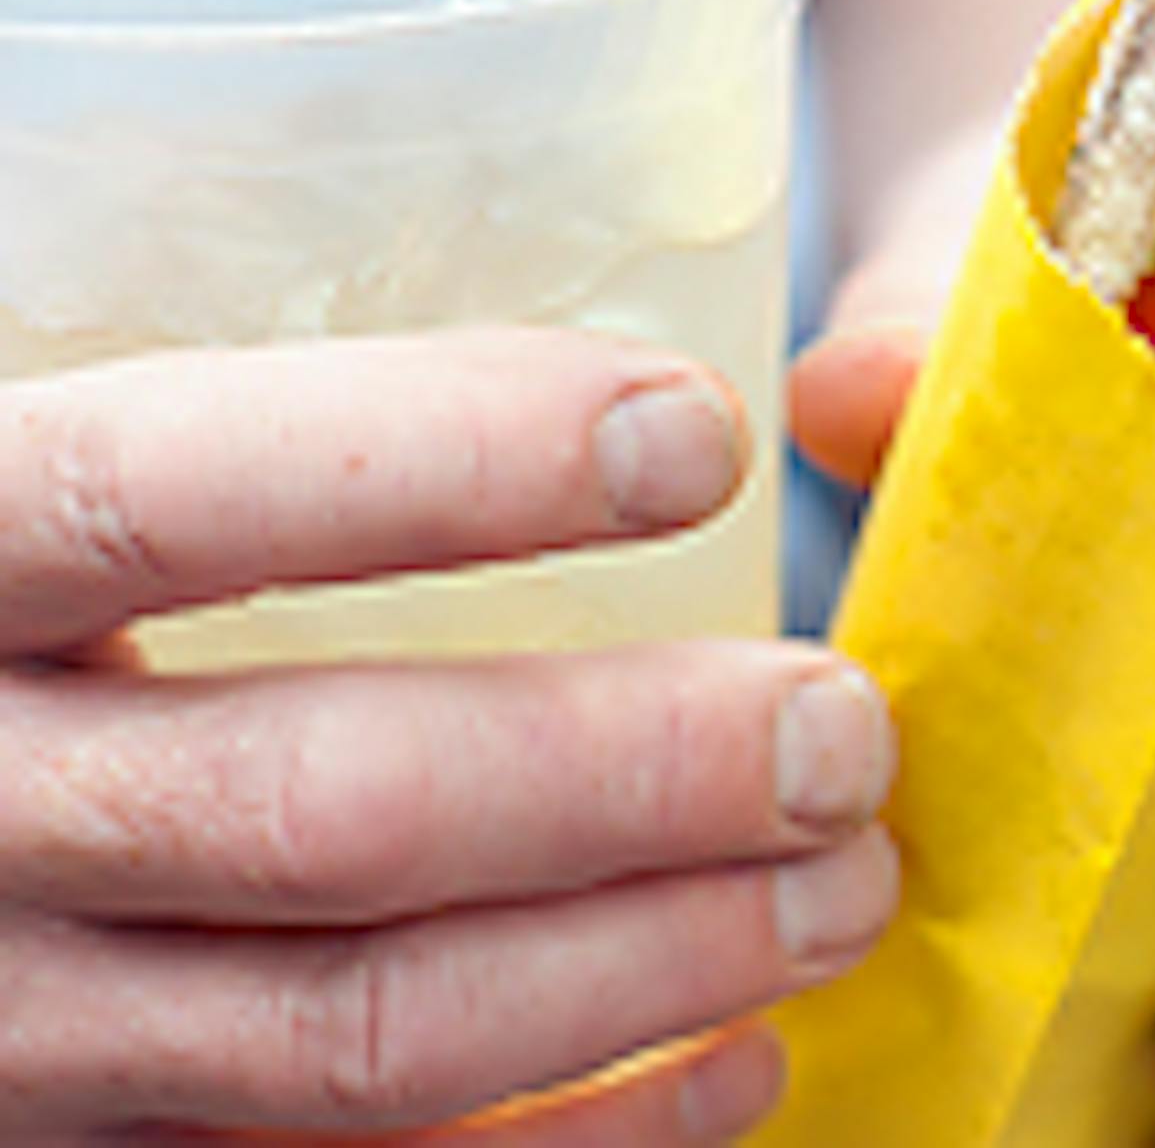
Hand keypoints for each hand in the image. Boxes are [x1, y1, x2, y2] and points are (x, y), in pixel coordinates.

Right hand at [0, 330, 897, 1145]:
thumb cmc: (48, 518)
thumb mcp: (62, 333)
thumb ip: (286, 316)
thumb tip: (819, 372)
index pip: (171, 493)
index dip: (446, 463)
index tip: (702, 438)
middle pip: (321, 815)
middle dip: (636, 777)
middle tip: (844, 731)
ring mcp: (7, 1013)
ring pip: (353, 1037)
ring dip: (648, 970)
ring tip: (845, 887)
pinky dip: (567, 1147)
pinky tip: (738, 1067)